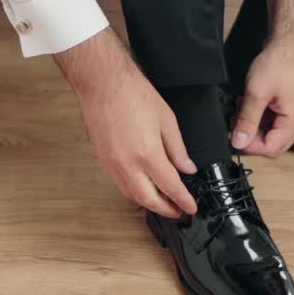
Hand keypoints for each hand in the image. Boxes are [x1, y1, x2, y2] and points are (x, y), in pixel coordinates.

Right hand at [55, 29, 197, 217]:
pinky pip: (119, 183)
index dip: (183, 201)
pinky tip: (142, 185)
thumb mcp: (167, 119)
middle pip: (148, 199)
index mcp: (147, 153)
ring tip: (162, 201)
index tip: (190, 207)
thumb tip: (186, 168)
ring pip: (131, 194)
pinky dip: (133, 190)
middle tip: (177, 211)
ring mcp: (112, 163)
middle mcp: (127, 163)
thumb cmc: (132, 94)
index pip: (170, 187)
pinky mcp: (103, 159)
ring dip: (148, 202)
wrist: (103, 83)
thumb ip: (178, 148)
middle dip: (165, 209)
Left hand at [231, 0, 293, 157]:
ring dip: (252, 125)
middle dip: (251, 136)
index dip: (250, 146)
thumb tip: (239, 141)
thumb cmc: (280, 61)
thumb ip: (247, 120)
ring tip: (241, 110)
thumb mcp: (256, 92)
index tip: (235, 137)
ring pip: (270, 132)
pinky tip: (248, 105)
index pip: (271, 148)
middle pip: (272, 143)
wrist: (289, 42)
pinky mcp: (288, 106)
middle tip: (236, 124)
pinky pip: (271, 121)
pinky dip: (257, 116)